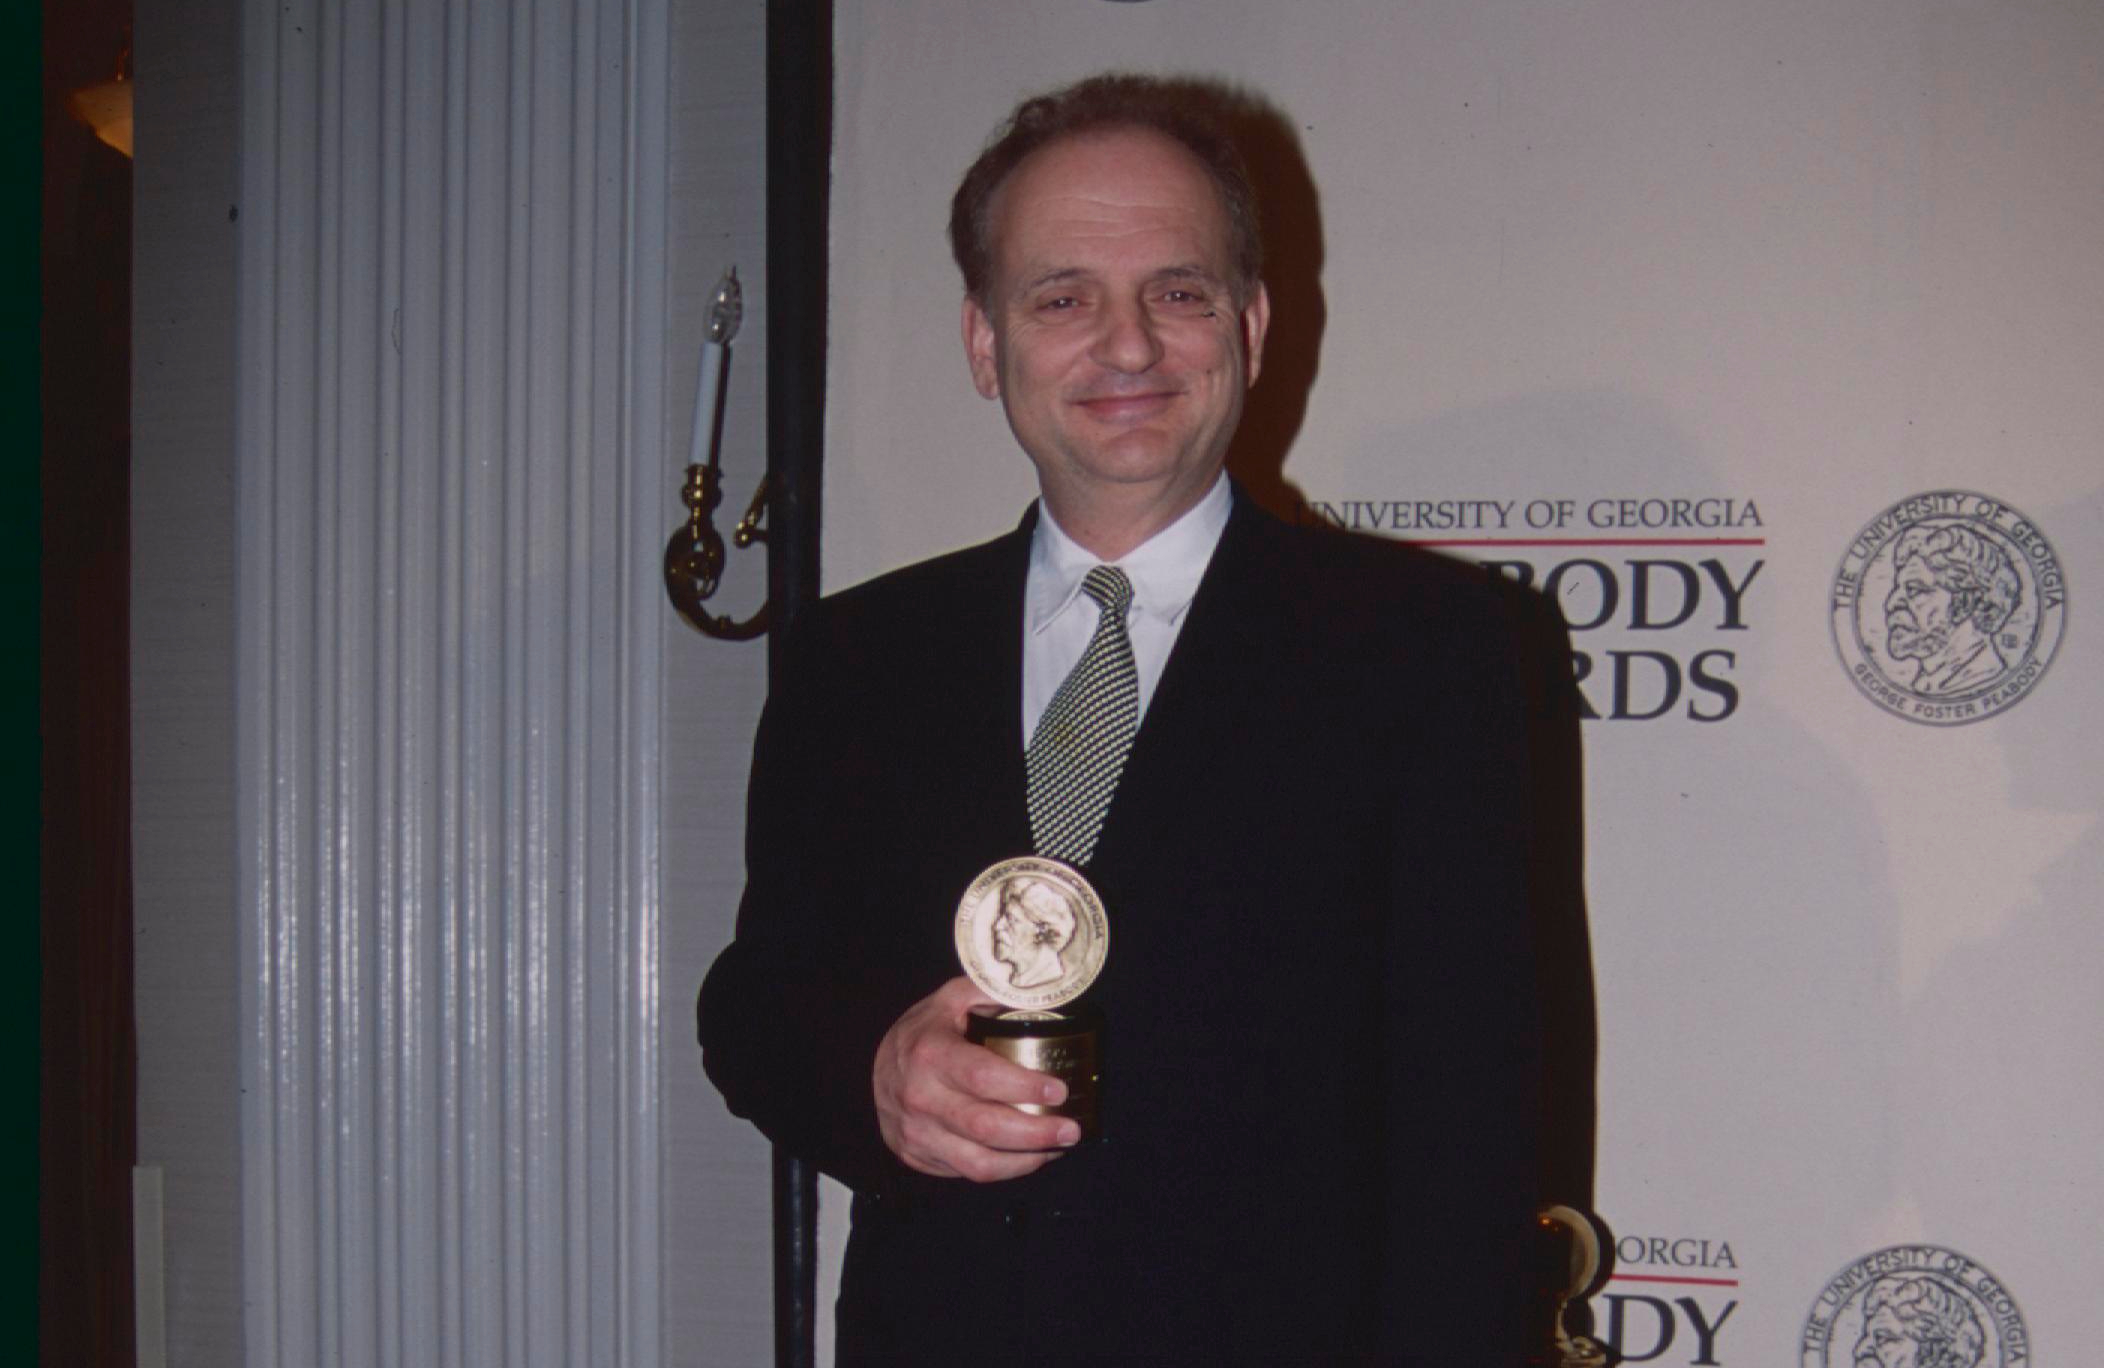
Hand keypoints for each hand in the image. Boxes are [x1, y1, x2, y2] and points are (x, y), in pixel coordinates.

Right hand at [873, 976, 1080, 1180]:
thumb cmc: (922, 1033)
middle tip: (1071, 1129)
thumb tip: (1039, 993)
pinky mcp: (918, 1156)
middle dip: (1037, 1133)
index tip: (1058, 1090)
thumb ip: (991, 991)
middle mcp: (921, 1097)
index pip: (983, 1076)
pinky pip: (967, 1172)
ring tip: (1057, 1148)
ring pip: (979, 1162)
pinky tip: (1028, 1156)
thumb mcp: (950, 1000)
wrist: (871, 1067)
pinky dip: (1005, 1169)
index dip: (1024, 1087)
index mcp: (932, 1054)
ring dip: (1026, 1160)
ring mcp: (917, 1133)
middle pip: (986, 1127)